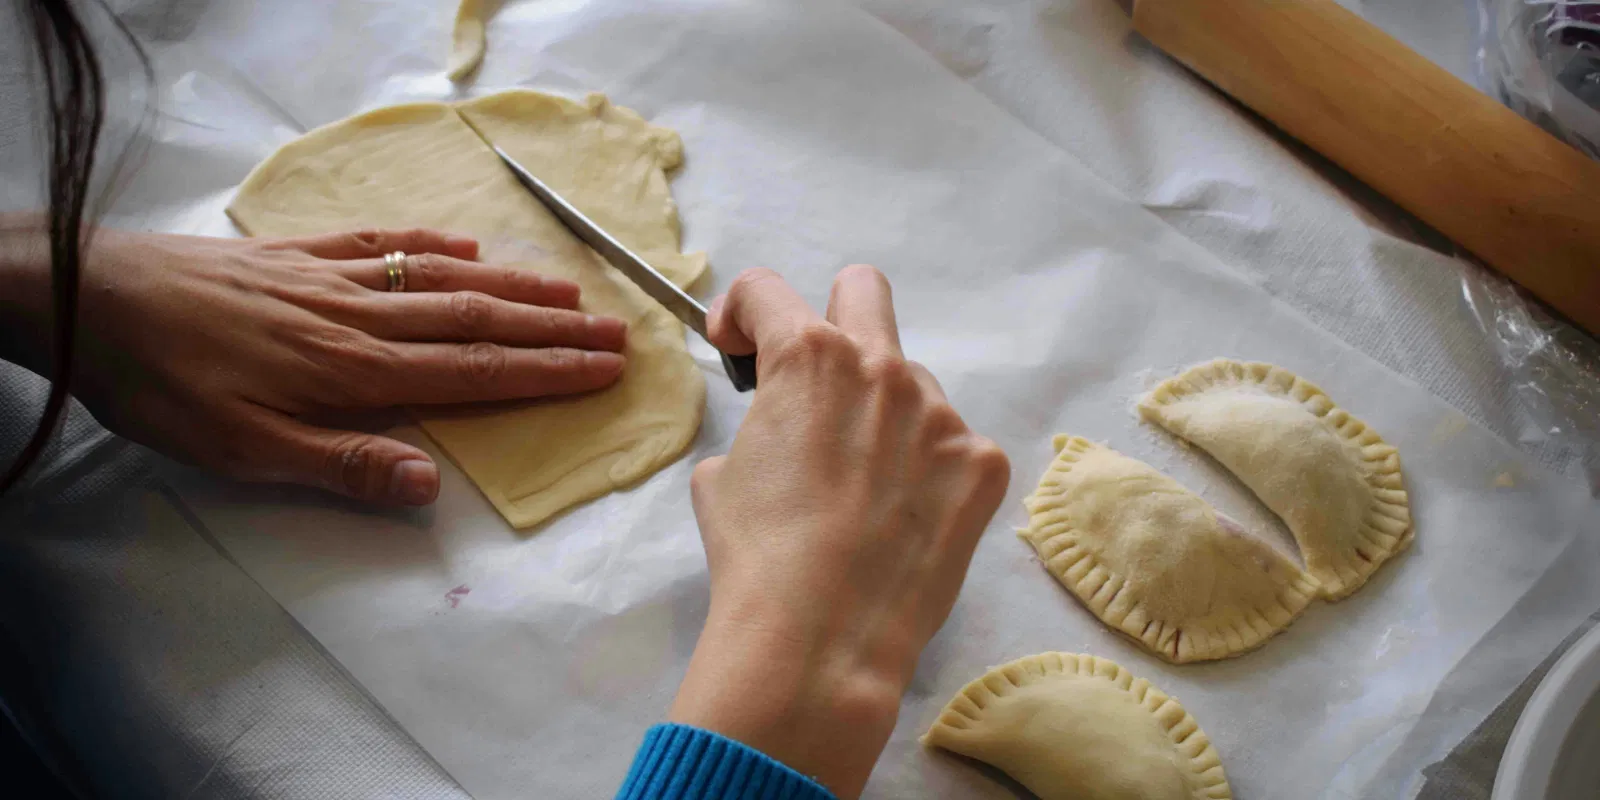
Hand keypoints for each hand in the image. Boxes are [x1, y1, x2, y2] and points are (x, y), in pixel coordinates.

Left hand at [0, 221, 627, 504]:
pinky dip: (432, 245)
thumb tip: (431, 486)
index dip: (545, 372)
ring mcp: (330, 277)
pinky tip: (464, 248)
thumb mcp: (240, 449)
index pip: (472, 371)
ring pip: (440, 278)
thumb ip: (339, 463)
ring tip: (569, 291)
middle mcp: (359, 316)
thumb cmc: (162, 386)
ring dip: (512, 286)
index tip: (604, 370)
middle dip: (552, 329)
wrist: (91, 298)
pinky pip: (382, 243)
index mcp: (354, 370)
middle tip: (617, 330)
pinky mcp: (296, 255)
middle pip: (475, 320)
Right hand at [669, 266, 1010, 797]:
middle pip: (862, 291)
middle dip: (831, 316)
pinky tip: (902, 521)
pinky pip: (950, 447)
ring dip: (884, 417)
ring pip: (911, 386)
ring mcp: (941, 414)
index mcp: (807, 358)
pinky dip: (926, 472)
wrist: (822, 640)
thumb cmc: (757, 558)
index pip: (767, 291)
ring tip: (862, 492)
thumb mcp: (720, 479)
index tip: (738, 347)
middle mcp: (882, 368)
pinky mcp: (982, 464)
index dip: (740, 313)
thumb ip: (754, 428)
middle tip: (817, 378)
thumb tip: (773, 434)